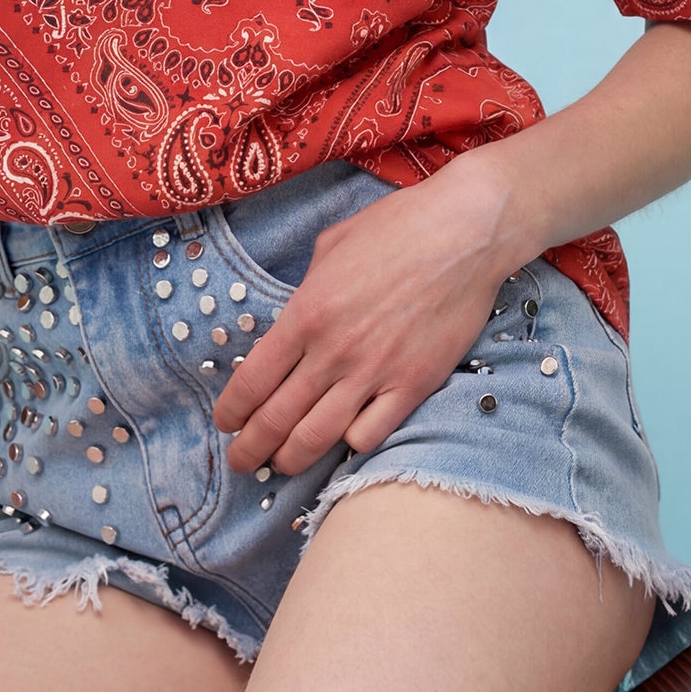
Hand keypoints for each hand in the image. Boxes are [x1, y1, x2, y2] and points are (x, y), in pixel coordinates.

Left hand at [209, 164, 519, 478]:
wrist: (464, 232)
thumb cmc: (398, 227)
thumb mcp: (332, 245)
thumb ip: (306, 286)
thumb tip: (296, 317)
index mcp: (306, 312)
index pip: (253, 380)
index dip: (232, 410)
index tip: (225, 423)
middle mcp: (333, 350)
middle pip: (277, 419)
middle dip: (251, 448)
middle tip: (243, 460)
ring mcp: (375, 372)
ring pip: (318, 438)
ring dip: (292, 458)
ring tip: (282, 464)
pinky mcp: (414, 385)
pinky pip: (372, 435)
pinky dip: (351, 445)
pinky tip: (344, 440)